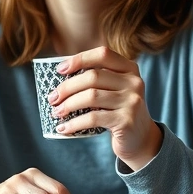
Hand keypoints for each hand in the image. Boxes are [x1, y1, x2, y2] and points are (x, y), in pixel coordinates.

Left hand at [47, 46, 163, 170]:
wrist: (140, 139)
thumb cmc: (118, 111)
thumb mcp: (114, 90)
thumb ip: (97, 79)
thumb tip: (61, 74)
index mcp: (130, 69)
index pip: (102, 54)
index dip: (79, 59)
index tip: (59, 70)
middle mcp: (134, 83)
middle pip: (93, 77)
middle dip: (67, 87)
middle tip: (52, 98)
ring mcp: (132, 102)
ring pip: (91, 97)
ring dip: (68, 105)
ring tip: (56, 112)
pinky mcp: (126, 121)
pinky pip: (93, 118)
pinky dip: (74, 123)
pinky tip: (63, 128)